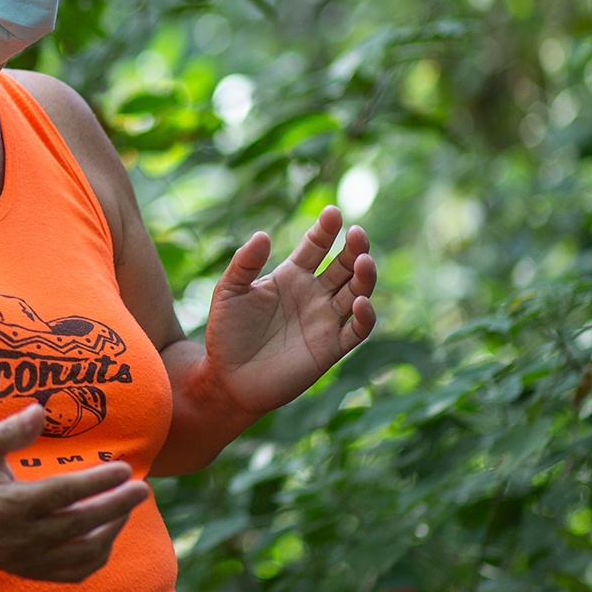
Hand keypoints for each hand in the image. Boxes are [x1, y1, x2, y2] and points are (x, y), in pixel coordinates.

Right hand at [0, 405, 150, 582]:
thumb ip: (11, 430)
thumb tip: (41, 411)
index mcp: (8, 504)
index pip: (63, 493)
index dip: (97, 482)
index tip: (124, 468)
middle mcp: (19, 537)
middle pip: (81, 524)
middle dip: (117, 506)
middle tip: (142, 489)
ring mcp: (26, 559)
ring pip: (84, 554)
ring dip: (111, 531)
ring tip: (124, 508)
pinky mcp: (30, 571)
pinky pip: (75, 572)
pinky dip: (97, 556)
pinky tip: (105, 532)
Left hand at [200, 204, 377, 418]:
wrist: (227, 378)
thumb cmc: (226, 332)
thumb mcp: (228, 292)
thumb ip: (244, 264)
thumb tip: (262, 235)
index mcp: (291, 276)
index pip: (316, 246)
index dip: (326, 230)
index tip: (333, 213)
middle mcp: (314, 294)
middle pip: (344, 265)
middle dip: (354, 248)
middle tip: (357, 234)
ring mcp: (325, 320)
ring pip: (357, 292)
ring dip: (364, 277)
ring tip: (363, 261)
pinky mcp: (331, 348)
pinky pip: (357, 330)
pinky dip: (365, 317)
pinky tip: (360, 303)